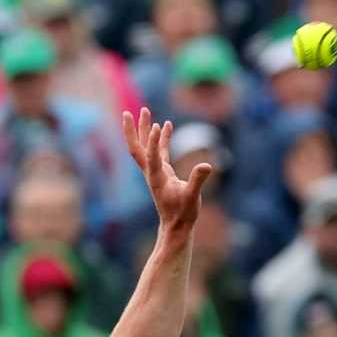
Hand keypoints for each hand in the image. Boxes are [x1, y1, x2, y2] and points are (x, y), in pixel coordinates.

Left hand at [123, 108, 211, 235]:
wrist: (176, 226)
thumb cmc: (183, 213)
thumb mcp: (192, 197)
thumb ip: (198, 181)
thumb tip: (207, 165)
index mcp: (156, 178)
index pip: (151, 156)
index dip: (152, 141)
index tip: (157, 125)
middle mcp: (152, 172)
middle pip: (137, 148)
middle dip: (133, 131)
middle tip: (128, 112)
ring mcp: (156, 171)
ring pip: (146, 147)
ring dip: (144, 129)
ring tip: (145, 110)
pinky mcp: (163, 172)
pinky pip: (159, 151)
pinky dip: (161, 138)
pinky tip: (167, 124)